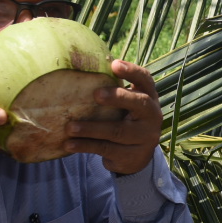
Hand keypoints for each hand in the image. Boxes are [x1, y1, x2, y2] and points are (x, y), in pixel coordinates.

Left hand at [66, 60, 162, 174]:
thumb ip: (115, 90)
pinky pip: (106, 149)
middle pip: (138, 103)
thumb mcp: (126, 106)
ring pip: (117, 131)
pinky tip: (69, 144)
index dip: (132, 71)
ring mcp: (144, 138)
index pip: (145, 80)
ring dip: (91, 128)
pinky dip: (86, 146)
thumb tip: (81, 65)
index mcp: (149, 98)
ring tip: (70, 127)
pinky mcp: (132, 156)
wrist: (137, 158)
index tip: (114, 64)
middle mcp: (152, 116)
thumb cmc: (125, 121)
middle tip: (96, 94)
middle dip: (117, 97)